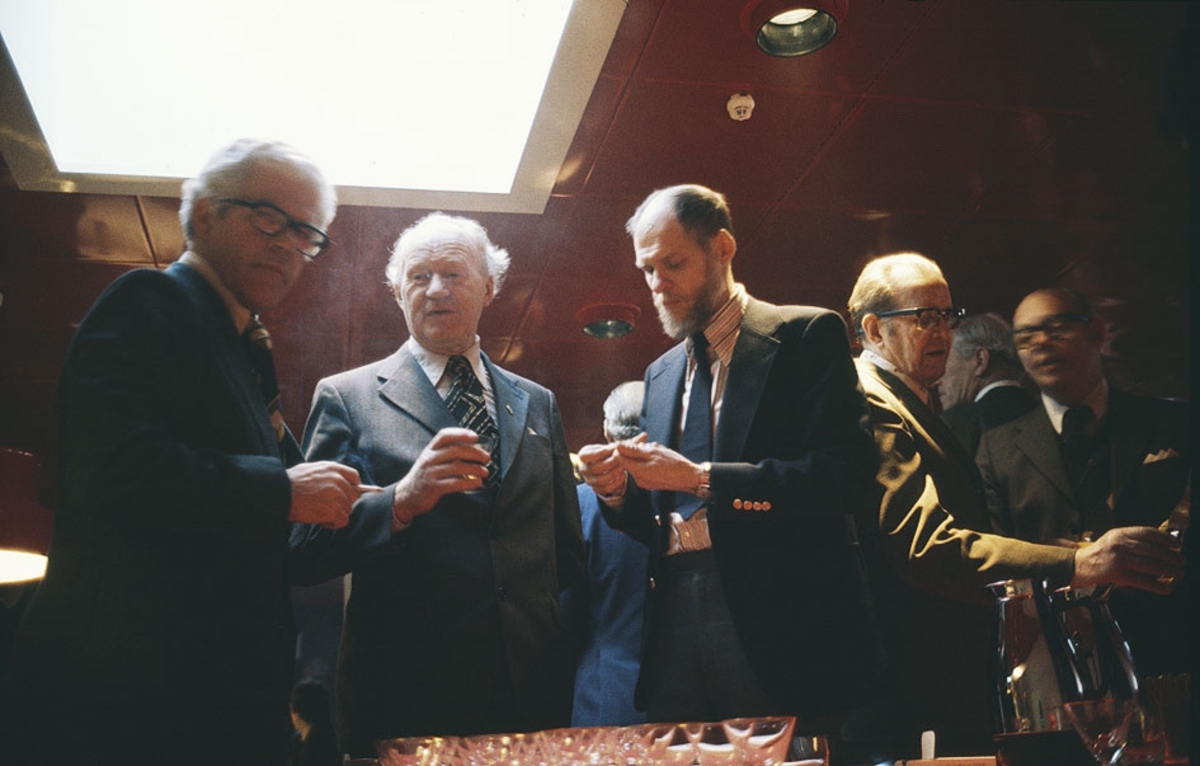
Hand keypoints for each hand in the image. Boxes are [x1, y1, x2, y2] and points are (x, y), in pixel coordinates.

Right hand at [287, 461, 365, 528]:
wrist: (279, 493)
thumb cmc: (289, 483)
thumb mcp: (310, 469)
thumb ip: (327, 474)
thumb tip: (337, 480)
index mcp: (333, 468)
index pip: (355, 477)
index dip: (353, 487)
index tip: (347, 495)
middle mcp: (338, 480)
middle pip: (353, 496)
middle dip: (343, 503)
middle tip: (327, 507)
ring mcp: (337, 495)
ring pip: (348, 509)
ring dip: (336, 514)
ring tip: (319, 512)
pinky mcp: (333, 510)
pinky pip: (343, 520)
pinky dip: (333, 523)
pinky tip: (321, 520)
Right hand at [391, 427, 491, 523]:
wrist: (407, 496)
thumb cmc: (425, 476)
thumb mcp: (431, 460)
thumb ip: (447, 454)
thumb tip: (474, 449)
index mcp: (430, 450)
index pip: (444, 436)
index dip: (460, 433)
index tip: (475, 436)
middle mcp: (429, 459)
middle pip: (455, 450)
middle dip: (474, 453)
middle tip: (486, 458)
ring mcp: (431, 473)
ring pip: (457, 467)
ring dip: (475, 468)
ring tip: (485, 472)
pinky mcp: (434, 488)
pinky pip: (455, 483)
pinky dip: (469, 482)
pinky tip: (477, 483)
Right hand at [578, 438, 636, 499]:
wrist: (607, 467)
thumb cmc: (610, 454)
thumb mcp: (616, 447)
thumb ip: (629, 442)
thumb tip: (645, 435)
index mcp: (584, 456)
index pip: (585, 456)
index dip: (598, 452)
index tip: (611, 449)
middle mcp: (584, 469)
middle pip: (596, 468)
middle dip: (611, 463)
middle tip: (622, 459)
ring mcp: (590, 480)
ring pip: (601, 479)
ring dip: (614, 473)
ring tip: (623, 468)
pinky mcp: (597, 489)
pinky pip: (606, 488)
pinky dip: (616, 483)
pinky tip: (623, 476)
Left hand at [613, 437, 700, 492]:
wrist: (689, 478)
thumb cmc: (674, 464)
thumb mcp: (653, 453)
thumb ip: (633, 450)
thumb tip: (618, 445)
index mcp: (637, 471)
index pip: (618, 457)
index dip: (624, 447)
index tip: (636, 442)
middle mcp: (638, 479)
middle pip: (628, 460)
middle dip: (637, 450)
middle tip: (651, 445)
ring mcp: (644, 482)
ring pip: (637, 463)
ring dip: (644, 454)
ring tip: (658, 450)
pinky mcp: (650, 483)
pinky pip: (644, 469)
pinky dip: (649, 461)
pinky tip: (660, 457)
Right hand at [1071, 526, 1185, 594]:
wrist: (1077, 566)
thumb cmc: (1098, 554)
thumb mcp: (1113, 540)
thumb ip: (1133, 541)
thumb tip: (1161, 547)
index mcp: (1119, 534)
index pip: (1148, 533)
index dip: (1165, 538)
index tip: (1177, 544)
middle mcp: (1119, 545)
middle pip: (1152, 550)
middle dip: (1171, 557)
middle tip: (1182, 561)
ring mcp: (1119, 560)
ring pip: (1151, 565)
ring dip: (1169, 571)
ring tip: (1178, 574)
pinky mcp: (1118, 575)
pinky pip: (1143, 581)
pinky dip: (1158, 586)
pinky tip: (1166, 588)